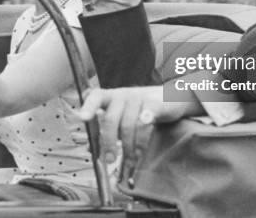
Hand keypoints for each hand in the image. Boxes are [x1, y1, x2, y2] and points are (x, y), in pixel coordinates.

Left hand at [77, 87, 195, 177]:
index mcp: (110, 97)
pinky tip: (141, 143)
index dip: (88, 107)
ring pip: (128, 124)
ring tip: (129, 160)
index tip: (83, 118)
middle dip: (109, 142)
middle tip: (110, 159)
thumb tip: (92, 149)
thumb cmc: (141, 110)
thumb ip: (108, 128)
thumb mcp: (122, 115)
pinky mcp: (154, 103)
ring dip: (128, 147)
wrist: (171, 97)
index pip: (95, 97)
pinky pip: (145, 120)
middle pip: (111, 119)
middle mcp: (122, 94)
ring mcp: (138, 97)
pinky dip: (142, 135)